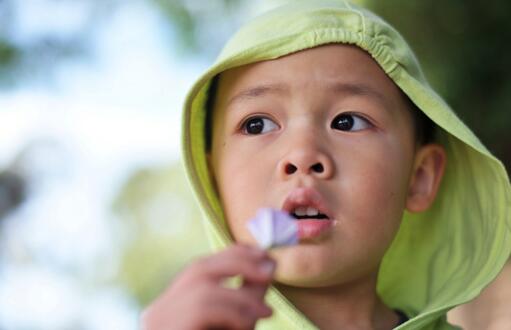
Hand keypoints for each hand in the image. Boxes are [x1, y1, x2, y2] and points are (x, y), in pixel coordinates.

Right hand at [141, 244, 274, 329]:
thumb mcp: (237, 328)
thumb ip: (247, 299)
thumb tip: (268, 266)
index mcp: (171, 307)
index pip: (199, 267)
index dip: (231, 254)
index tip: (262, 254)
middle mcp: (157, 313)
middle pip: (197, 269)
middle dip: (238, 263)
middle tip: (270, 269)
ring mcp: (157, 325)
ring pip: (201, 288)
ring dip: (240, 296)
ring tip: (265, 313)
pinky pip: (201, 308)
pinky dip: (232, 310)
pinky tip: (248, 323)